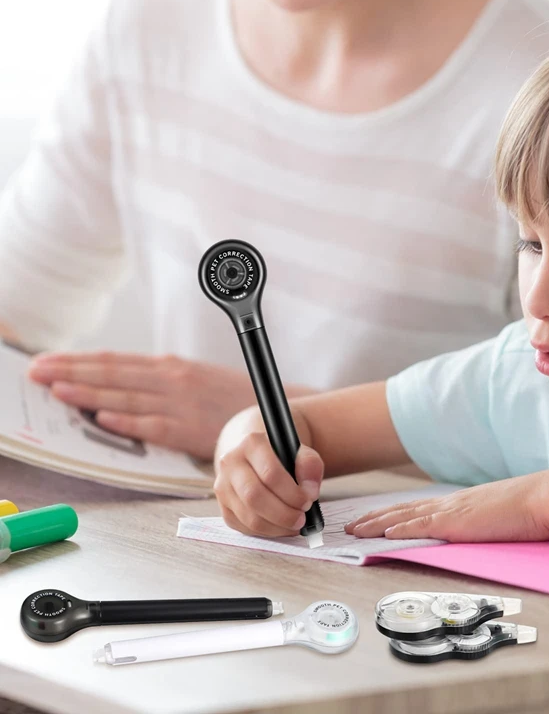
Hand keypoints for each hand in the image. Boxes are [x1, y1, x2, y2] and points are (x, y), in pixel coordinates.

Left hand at [27, 351, 301, 460]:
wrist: (271, 411)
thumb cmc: (230, 397)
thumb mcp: (194, 379)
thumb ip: (159, 381)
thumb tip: (119, 385)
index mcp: (170, 368)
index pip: (115, 361)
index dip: (78, 360)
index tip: (47, 360)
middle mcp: (172, 380)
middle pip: (114, 374)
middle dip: (71, 371)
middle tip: (36, 372)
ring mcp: (180, 404)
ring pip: (126, 397)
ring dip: (88, 392)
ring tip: (56, 390)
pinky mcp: (190, 429)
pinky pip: (153, 426)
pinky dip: (127, 421)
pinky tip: (103, 417)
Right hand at [214, 433, 323, 536]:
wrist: (254, 457)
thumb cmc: (280, 456)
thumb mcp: (299, 451)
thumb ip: (309, 465)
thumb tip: (309, 491)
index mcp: (252, 443)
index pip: (271, 473)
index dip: (292, 493)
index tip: (308, 501)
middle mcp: (231, 463)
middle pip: (255, 497)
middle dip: (283, 514)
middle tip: (301, 519)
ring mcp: (223, 486)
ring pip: (248, 516)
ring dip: (276, 526)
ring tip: (294, 525)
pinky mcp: (223, 506)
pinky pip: (244, 527)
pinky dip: (266, 532)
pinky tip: (281, 527)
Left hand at [344, 472, 548, 542]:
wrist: (544, 497)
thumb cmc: (530, 509)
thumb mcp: (498, 515)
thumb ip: (481, 522)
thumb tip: (474, 531)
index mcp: (459, 503)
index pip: (417, 509)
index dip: (392, 514)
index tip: (373, 519)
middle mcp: (450, 503)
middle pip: (402, 510)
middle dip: (373, 518)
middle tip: (350, 526)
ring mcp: (452, 511)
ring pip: (403, 516)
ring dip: (376, 524)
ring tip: (354, 530)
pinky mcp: (457, 521)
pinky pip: (421, 526)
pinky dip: (399, 528)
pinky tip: (382, 533)